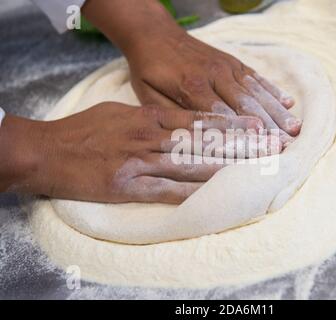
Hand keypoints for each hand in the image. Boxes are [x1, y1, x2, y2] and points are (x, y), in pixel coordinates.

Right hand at [0, 102, 267, 203]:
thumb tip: (177, 121)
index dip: (232, 125)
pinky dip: (191, 192)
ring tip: (253, 170)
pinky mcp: (127, 186)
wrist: (47, 151)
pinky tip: (214, 194)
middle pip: (204, 141)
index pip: (201, 120)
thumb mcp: (121, 111)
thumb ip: (152, 117)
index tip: (259, 128)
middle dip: (240, 145)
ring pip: (190, 164)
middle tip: (270, 148)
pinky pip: (166, 190)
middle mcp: (150, 136)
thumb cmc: (85, 130)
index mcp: (150, 117)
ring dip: (224, 168)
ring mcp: (140, 161)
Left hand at [82, 0, 301, 142]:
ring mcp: (226, 67)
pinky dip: (273, 91)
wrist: (154, 34)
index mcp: (192, 88)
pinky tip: (288, 103)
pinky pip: (257, 77)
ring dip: (277, 113)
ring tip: (295, 130)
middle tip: (286, 148)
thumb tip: (195, 140)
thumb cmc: (149, 71)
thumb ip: (173, 117)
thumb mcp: (149, 97)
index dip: (243, 137)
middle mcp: (215, 76)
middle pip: (247, 107)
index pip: (223, 119)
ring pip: (257, 93)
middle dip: (268, 129)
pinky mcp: (233, 61)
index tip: (260, 154)